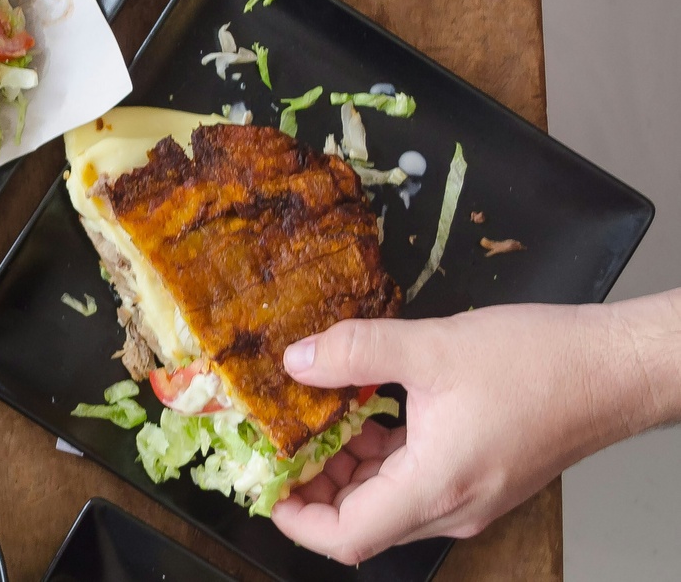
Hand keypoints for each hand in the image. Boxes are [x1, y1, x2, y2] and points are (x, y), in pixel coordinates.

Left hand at [270, 299, 674, 563]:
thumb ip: (357, 352)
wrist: (615, 369)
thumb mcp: (434, 346)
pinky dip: (383, 458)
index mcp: (436, 487)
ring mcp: (469, 497)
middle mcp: (452, 506)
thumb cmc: (542, 364)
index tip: (267, 484)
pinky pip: (415, 484)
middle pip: (362, 522)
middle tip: (283, 442)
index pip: (347, 536)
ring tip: (321, 420)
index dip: (296, 518)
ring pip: (387, 503)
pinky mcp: (480, 479)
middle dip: (314, 488)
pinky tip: (369, 414)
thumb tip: (297, 360)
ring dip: (348, 470)